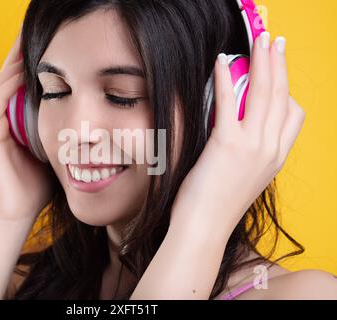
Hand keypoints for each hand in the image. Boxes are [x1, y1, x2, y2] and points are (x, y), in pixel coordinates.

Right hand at [0, 29, 54, 220]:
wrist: (15, 212)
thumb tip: (87, 121)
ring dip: (14, 62)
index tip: (50, 45)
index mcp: (14, 121)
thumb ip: (60, 133)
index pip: (21, 84)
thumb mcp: (52, 152)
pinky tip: (19, 71)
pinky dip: (8, 85)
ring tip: (26, 40)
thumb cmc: (35, 184)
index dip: (33, 64)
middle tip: (36, 32)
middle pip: (9, 77)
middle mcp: (0, 118)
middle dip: (21, 54)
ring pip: (1, 84)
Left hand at [171, 34, 305, 237]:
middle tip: (275, 41)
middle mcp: (271, 149)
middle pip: (282, 96)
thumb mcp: (244, 176)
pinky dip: (225, 78)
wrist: (205, 228)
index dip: (287, 88)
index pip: (294, 115)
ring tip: (258, 41)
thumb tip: (239, 128)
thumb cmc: (217, 204)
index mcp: (276, 157)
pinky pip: (229, 101)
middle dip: (280, 63)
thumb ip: (249, 151)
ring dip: (262, 61)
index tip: (278, 71)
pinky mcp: (227, 145)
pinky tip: (222, 62)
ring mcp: (252, 146)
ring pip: (264, 93)